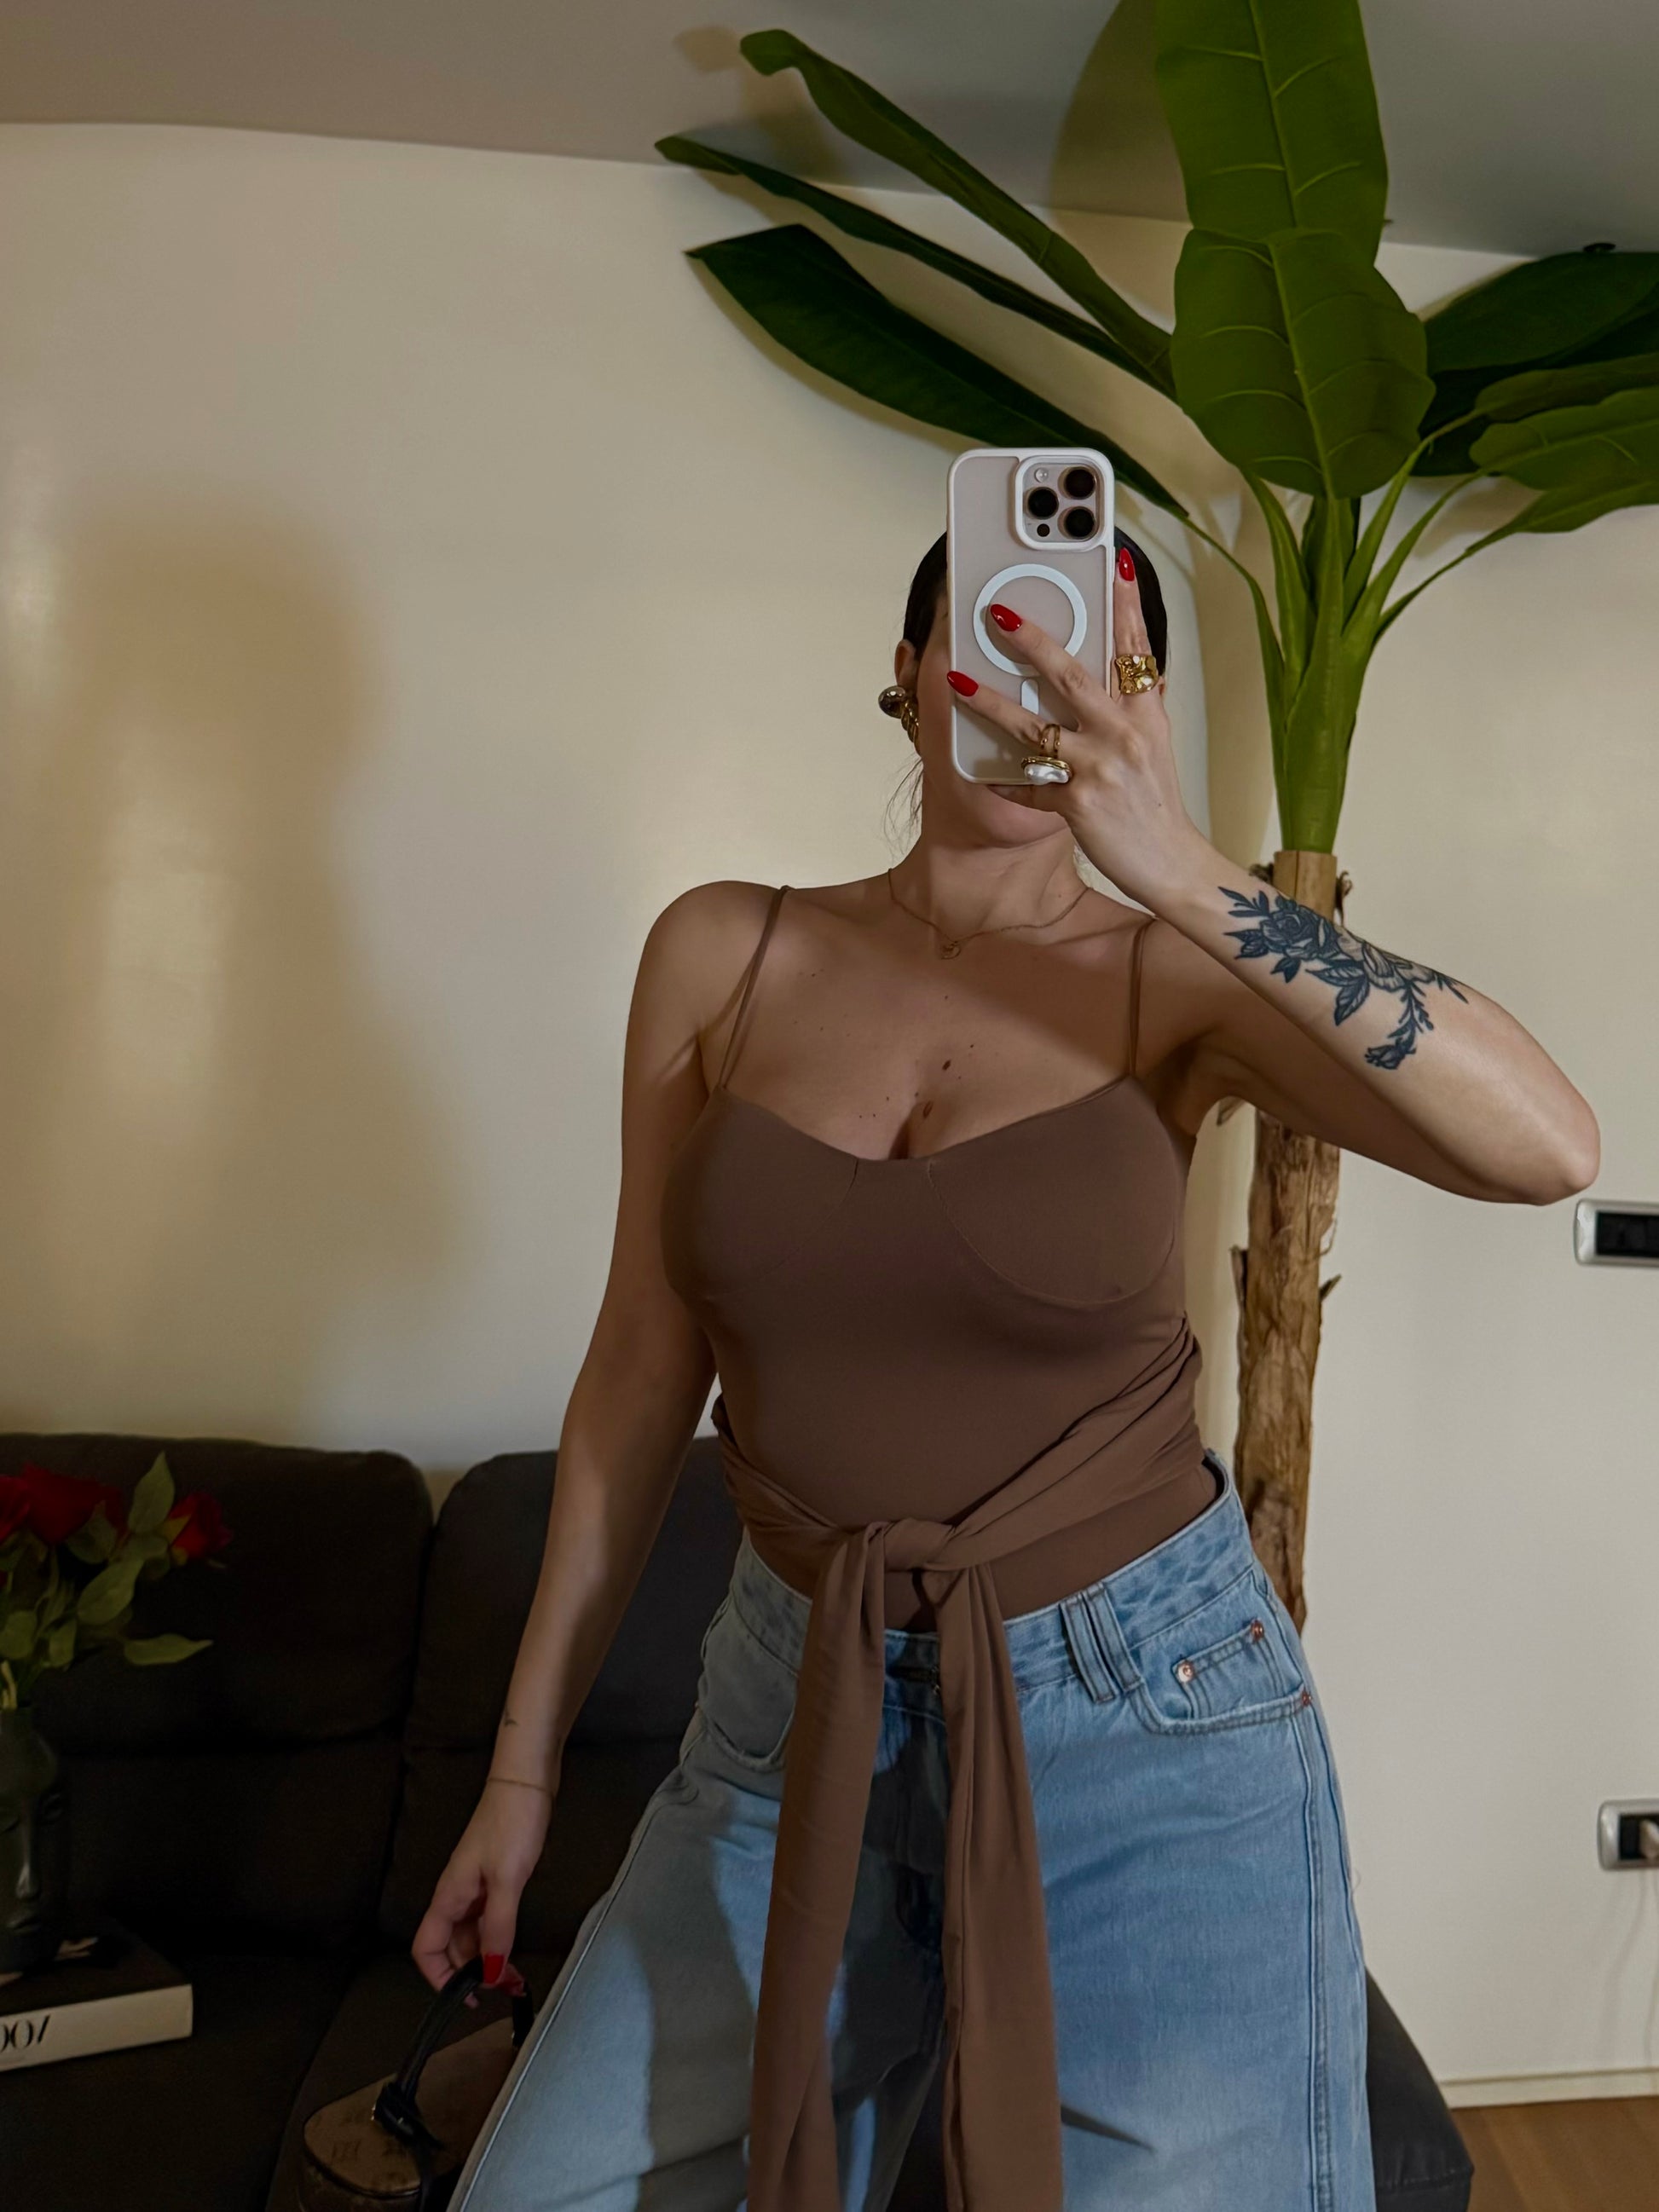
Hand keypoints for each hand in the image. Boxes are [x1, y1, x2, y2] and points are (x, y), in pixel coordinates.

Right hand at [409, 1766, 556, 1998]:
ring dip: (488, 1957)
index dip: (439, 1979)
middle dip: (472, 1973)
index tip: (466, 1999)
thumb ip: (497, 1927)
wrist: (527, 1780)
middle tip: (505, 1990)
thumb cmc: (512, 1822)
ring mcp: (475, 1885)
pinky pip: (488, 1918)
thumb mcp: (507, 1879)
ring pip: (471, 1934)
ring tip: (515, 1976)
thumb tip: (489, 1971)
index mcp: (450, 1896)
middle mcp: (457, 1894)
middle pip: (452, 1947)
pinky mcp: (494, 1875)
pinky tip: (514, 1944)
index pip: (427, 1949)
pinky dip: (498, 1936)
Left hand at [947, 546, 1205, 908]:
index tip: (1116, 561)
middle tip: (998, 612)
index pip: (1135, 648)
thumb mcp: (1152, 744)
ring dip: (992, 703)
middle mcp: (1123, 735)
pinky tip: (981, 773)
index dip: (1125, 604)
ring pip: (1036, 728)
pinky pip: (1029, 787)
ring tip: (958, 681)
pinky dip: (1005, 781)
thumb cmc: (1155, 802)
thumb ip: (1131, 706)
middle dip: (1032, 641)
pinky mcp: (1077, 805)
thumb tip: (1114, 667)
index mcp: (1145, 715)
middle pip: (1072, 676)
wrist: (1171, 863)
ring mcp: (1099, 770)